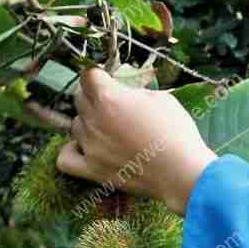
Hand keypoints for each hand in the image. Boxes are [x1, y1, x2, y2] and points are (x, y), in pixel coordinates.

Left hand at [57, 67, 217, 215]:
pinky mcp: (92, 170)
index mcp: (110, 98)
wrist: (183, 173)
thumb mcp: (162, 98)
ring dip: (89, 123)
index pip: (88, 75)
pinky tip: (85, 148)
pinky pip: (65, 158)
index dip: (99, 74)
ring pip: (75, 125)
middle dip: (94, 96)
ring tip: (109, 129)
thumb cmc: (177, 132)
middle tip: (113, 103)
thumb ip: (135, 91)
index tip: (108, 79)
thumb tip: (125, 92)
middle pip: (79, 99)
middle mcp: (94, 120)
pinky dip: (71, 150)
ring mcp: (90, 146)